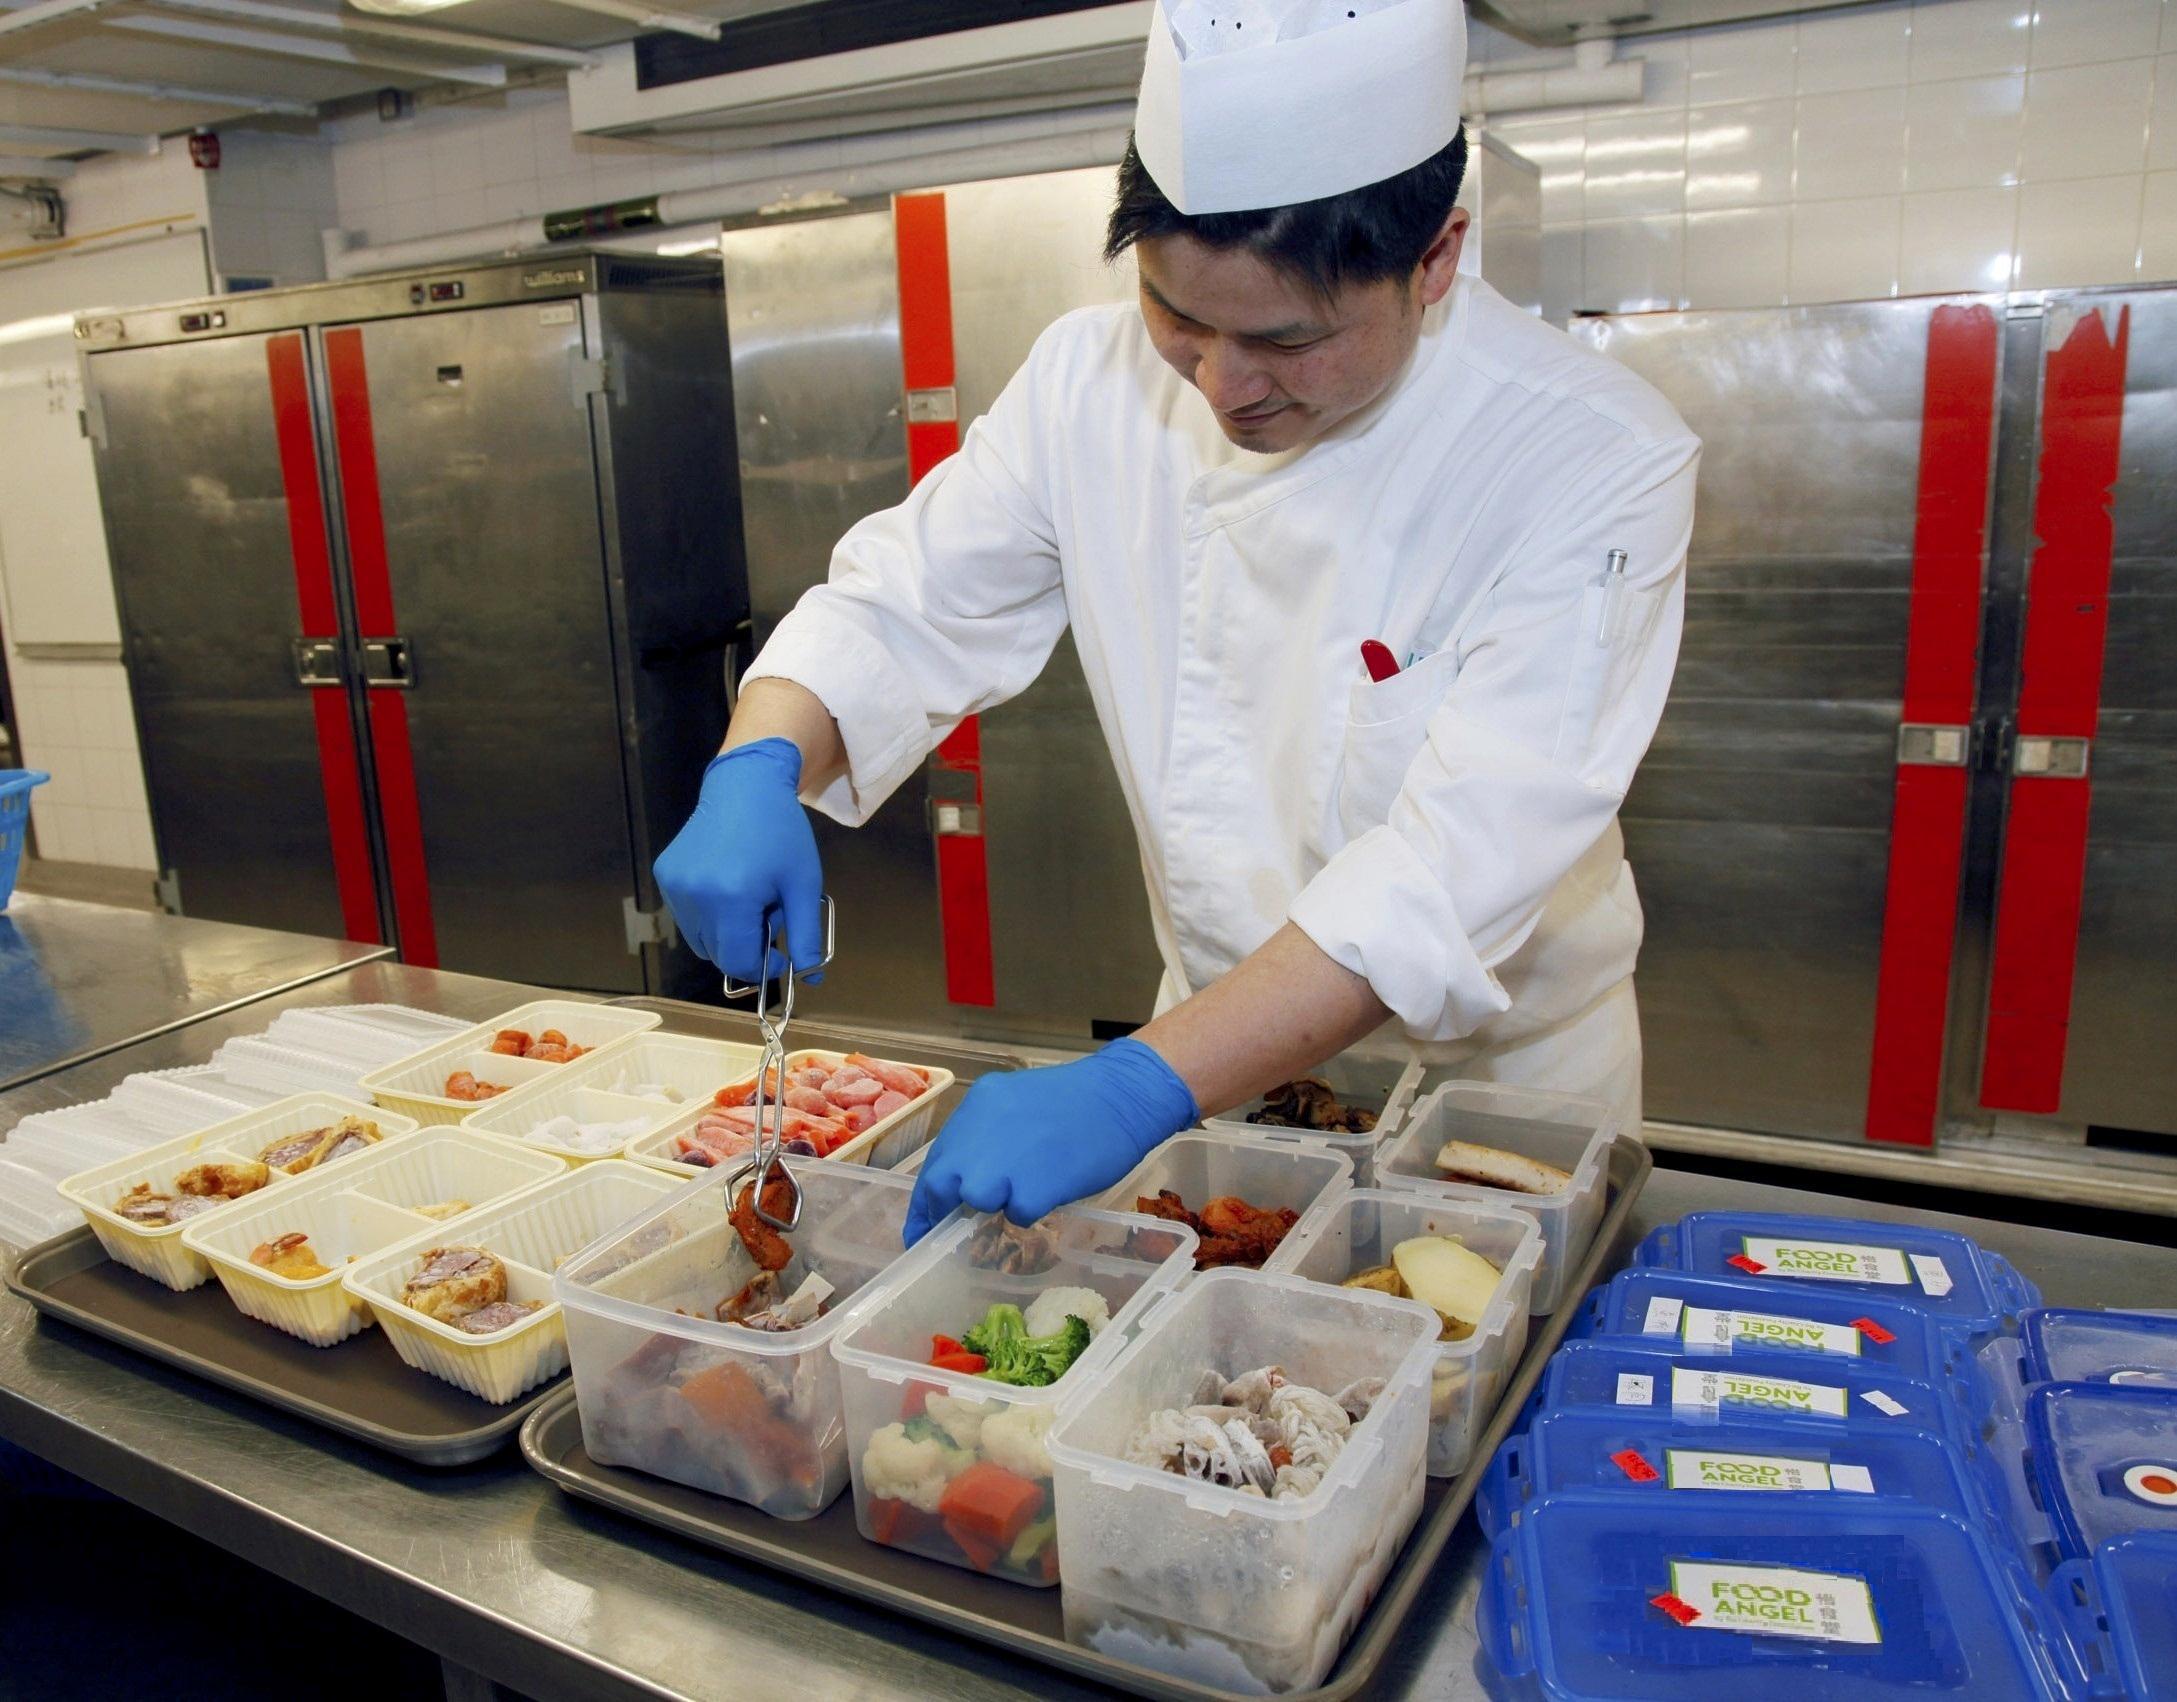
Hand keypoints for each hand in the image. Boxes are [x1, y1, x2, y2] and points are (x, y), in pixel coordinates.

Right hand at [653, 738, 825, 984]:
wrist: (745, 784)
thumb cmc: (782, 833)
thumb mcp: (804, 885)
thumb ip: (807, 935)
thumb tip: (812, 978)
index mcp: (730, 899)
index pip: (739, 962)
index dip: (762, 966)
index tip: (781, 953)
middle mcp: (694, 896)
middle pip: (717, 954)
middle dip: (746, 946)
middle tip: (767, 912)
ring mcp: (674, 886)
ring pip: (699, 939)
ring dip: (725, 933)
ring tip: (747, 897)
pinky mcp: (665, 875)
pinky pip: (687, 916)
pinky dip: (708, 914)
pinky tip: (726, 883)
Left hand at [904, 1038, 1199, 1243]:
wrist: (1123, 1094)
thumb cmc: (1077, 1099)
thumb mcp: (1015, 1104)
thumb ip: (985, 1136)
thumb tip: (966, 1177)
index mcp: (977, 1107)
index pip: (936, 1161)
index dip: (926, 1198)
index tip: (919, 1227)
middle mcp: (981, 1131)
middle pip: (944, 1183)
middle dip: (945, 1209)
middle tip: (948, 1230)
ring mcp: (1005, 1160)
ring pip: (976, 1198)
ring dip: (993, 1204)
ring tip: (1022, 1191)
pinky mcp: (1034, 1186)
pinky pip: (1016, 1213)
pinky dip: (1028, 1210)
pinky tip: (1050, 1191)